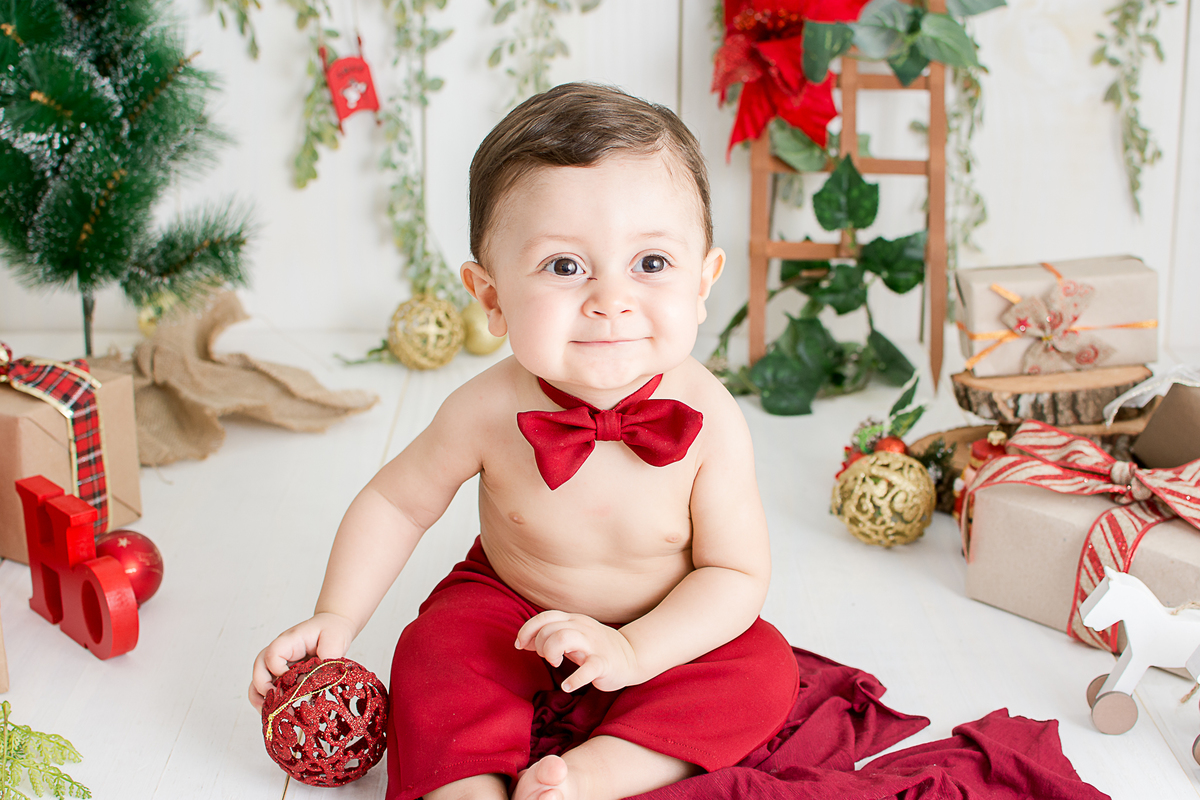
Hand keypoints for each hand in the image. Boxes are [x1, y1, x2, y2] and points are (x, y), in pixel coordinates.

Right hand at [248, 612, 355, 709]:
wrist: (334, 627)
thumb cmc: (332, 630)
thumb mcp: (335, 639)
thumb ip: (329, 656)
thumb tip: (319, 679)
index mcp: (289, 641)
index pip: (273, 654)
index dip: (278, 669)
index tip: (294, 680)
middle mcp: (279, 653)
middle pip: (259, 669)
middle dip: (264, 690)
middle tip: (276, 706)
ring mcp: (279, 664)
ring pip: (259, 681)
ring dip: (262, 699)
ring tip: (270, 715)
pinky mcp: (284, 675)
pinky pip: (269, 688)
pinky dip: (271, 701)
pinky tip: (279, 713)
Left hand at [516, 610, 638, 692]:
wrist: (631, 656)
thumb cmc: (594, 646)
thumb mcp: (572, 635)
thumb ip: (550, 635)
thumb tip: (523, 641)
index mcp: (573, 620)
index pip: (544, 617)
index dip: (528, 630)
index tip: (521, 645)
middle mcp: (582, 628)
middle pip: (550, 629)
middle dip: (540, 645)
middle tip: (548, 659)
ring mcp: (594, 645)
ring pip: (564, 638)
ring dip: (552, 652)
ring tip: (556, 664)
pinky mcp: (604, 663)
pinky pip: (588, 668)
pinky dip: (574, 680)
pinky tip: (567, 687)